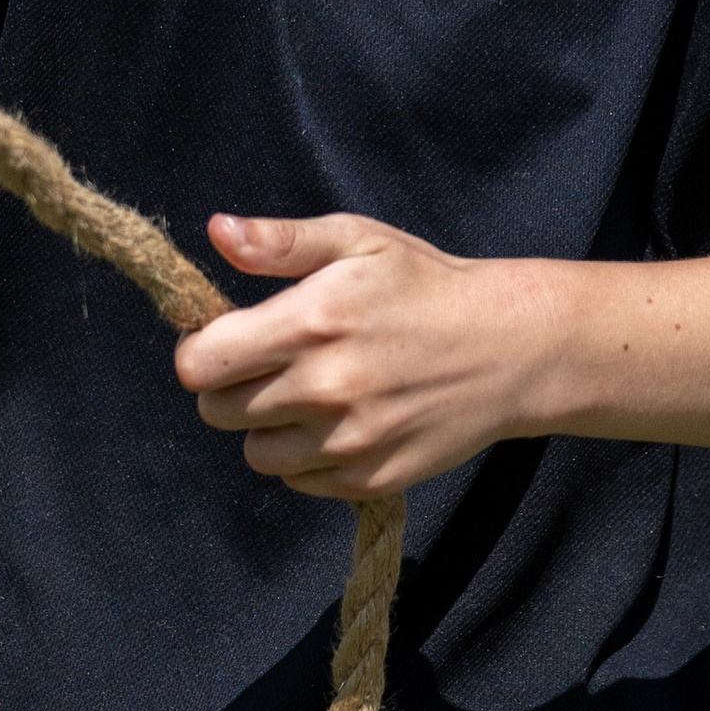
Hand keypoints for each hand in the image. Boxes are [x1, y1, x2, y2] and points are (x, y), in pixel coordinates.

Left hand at [173, 213, 566, 499]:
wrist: (510, 348)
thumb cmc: (424, 285)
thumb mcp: (356, 241)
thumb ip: (279, 241)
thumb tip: (217, 231)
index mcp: (309, 324)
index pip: (199, 365)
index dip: (202, 351)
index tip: (227, 339)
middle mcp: (323, 388)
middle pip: (217, 412)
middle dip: (231, 387)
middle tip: (271, 364)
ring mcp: (348, 441)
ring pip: (255, 452)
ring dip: (267, 427)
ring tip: (305, 394)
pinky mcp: (370, 479)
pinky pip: (299, 480)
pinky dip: (305, 457)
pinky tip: (338, 422)